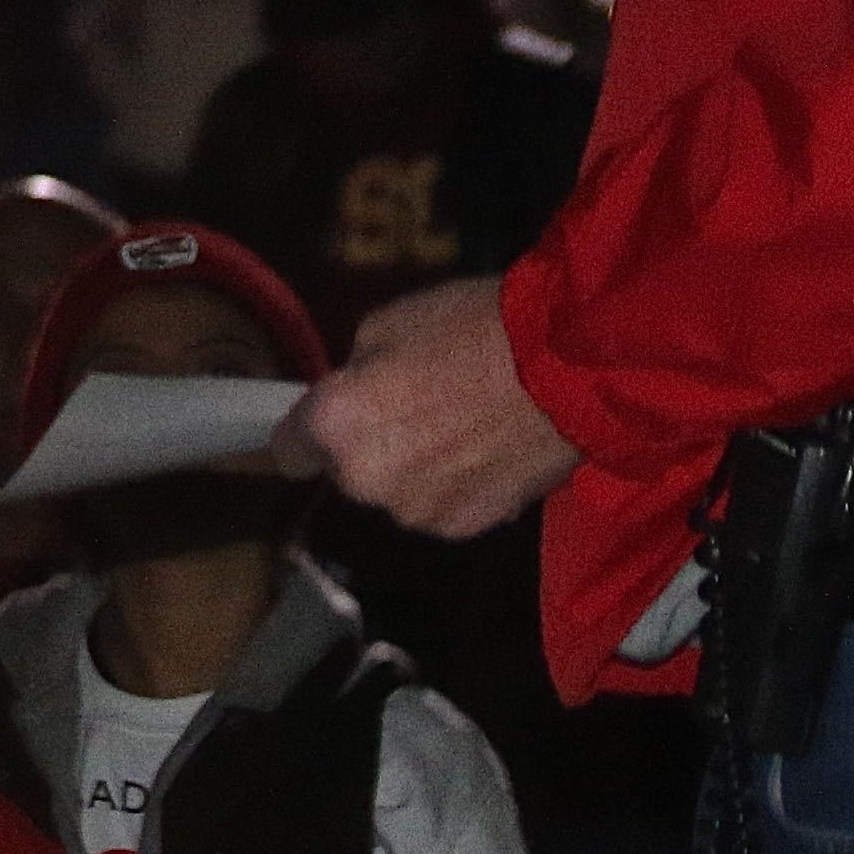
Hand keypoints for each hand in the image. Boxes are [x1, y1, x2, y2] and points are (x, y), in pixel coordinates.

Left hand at [295, 276, 579, 537]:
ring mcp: (417, 513)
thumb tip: (358, 395)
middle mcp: (366, 481)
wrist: (566, 371)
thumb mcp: (390, 324)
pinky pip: (443, 505)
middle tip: (416, 407)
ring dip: (416, 468)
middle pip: (350, 471)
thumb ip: (357, 373)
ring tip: (464, 428)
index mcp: (337, 426)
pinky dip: (457, 485)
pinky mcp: (466, 529)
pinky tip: (490, 451)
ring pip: (399, 491)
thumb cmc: (471, 330)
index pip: (287, 449)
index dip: (308, 431)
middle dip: (371, 445)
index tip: (330, 418)